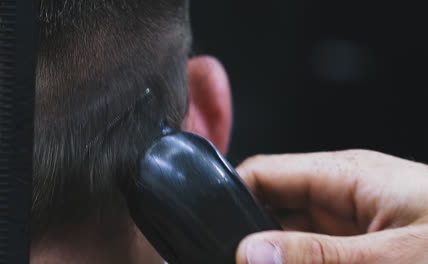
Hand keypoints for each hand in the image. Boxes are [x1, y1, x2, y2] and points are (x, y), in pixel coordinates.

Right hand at [235, 150, 427, 263]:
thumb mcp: (394, 256)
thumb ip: (319, 254)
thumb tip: (253, 252)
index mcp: (345, 174)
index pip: (265, 172)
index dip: (232, 197)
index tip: (217, 233)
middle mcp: (341, 191)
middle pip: (272, 205)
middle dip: (253, 234)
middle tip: (246, 260)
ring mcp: (349, 218)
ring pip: (290, 232)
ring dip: (277, 253)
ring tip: (265, 263)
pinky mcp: (358, 241)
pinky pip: (313, 248)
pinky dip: (298, 259)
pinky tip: (293, 263)